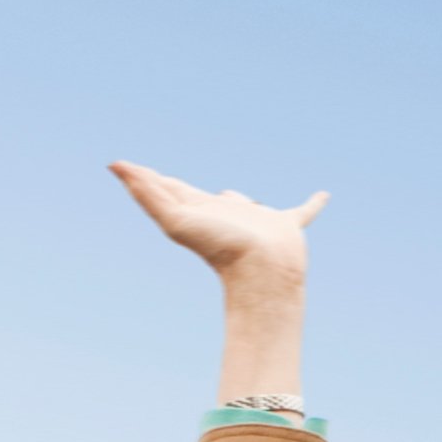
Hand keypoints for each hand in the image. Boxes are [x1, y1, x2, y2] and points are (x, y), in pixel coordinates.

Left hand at [109, 162, 326, 284]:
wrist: (264, 274)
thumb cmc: (223, 250)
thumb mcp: (177, 220)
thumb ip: (148, 195)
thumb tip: (117, 166)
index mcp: (199, 213)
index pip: (167, 190)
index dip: (145, 178)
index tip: (126, 168)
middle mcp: (223, 216)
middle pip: (201, 198)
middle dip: (185, 189)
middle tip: (169, 181)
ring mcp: (257, 223)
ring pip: (245, 205)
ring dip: (242, 200)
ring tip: (240, 196)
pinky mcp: (287, 227)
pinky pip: (303, 212)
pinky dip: (313, 204)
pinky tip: (324, 196)